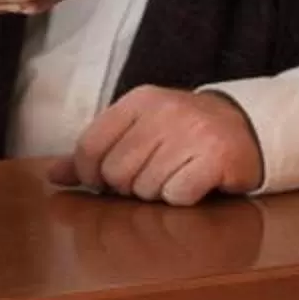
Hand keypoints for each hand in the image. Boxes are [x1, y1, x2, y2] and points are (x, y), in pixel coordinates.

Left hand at [48, 86, 264, 203]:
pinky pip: (177, 196)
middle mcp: (165, 111)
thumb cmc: (181, 134)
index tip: (106, 181)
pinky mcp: (215, 157)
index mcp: (140, 100)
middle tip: (152, 175)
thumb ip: (95, 153)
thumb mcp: (138, 131)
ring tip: (176, 175)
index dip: (91, 175)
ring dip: (158, 192)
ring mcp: (192, 132)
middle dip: (129, 186)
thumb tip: (53, 176)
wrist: (245, 128)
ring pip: (146, 188)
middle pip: (116, 173)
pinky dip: (182, 198)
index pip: (90, 145)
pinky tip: (195, 183)